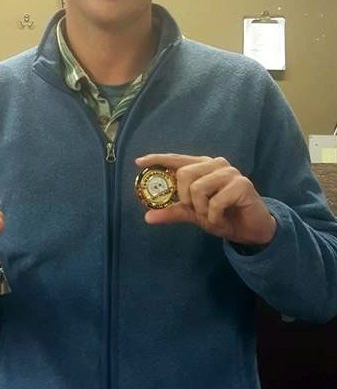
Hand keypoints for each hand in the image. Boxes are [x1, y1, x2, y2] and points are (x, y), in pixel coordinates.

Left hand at [135, 154, 275, 245]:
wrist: (250, 229)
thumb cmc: (222, 215)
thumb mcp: (194, 213)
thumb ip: (173, 211)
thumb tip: (147, 216)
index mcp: (202, 167)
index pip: (177, 160)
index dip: (157, 159)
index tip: (138, 162)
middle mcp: (215, 164)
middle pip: (184, 174)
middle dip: (185, 198)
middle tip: (196, 209)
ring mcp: (229, 172)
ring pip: (198, 188)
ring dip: (201, 209)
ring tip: (211, 214)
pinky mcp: (241, 184)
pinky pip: (215, 202)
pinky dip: (214, 216)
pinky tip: (222, 218)